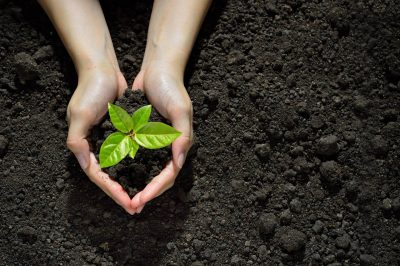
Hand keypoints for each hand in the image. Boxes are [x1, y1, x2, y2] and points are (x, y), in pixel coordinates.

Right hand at [66, 66, 136, 213]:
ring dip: (132, 182)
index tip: (129, 203)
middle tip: (137, 207)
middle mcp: (98, 146)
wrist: (102, 69)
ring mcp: (111, 140)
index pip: (100, 176)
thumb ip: (78, 142)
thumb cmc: (90, 90)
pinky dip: (137, 165)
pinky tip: (148, 173)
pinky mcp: (122, 132)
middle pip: (111, 176)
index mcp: (85, 146)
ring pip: (122, 168)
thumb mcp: (80, 115)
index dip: (113, 192)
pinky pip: (130, 153)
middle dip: (123, 193)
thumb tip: (87, 167)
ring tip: (144, 196)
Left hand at [130, 61, 192, 212]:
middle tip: (130, 205)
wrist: (158, 70)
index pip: (169, 174)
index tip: (140, 200)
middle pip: (158, 178)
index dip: (155, 189)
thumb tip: (177, 163)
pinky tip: (116, 175)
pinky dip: (129, 168)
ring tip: (123, 197)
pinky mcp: (143, 135)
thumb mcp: (180, 109)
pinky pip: (137, 156)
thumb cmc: (171, 88)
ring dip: (137, 185)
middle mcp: (167, 146)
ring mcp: (155, 142)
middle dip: (146, 193)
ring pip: (147, 170)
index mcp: (179, 144)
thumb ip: (182, 135)